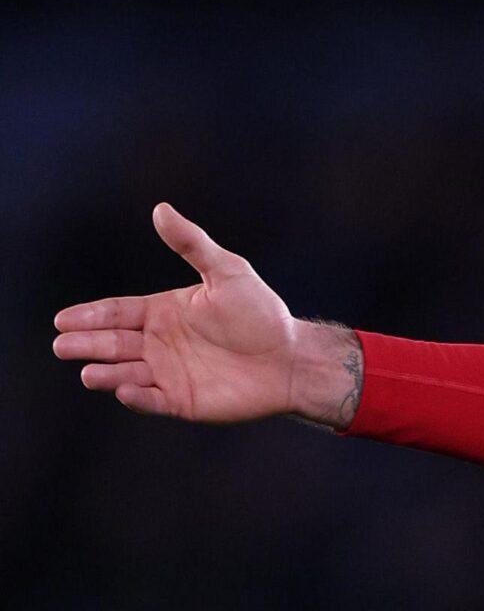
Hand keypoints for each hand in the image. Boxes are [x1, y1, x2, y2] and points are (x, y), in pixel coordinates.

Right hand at [52, 204, 342, 424]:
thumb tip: (161, 209)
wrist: (293, 357)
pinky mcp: (183, 401)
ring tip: (88, 372)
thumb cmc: (262, 314)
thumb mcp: (227, 272)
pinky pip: (153, 401)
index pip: (117, 313)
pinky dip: (138, 397)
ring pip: (126, 373)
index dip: (90, 316)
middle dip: (87, 344)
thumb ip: (192, 245)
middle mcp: (160, 343)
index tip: (63, 319)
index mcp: (163, 312)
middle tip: (62, 345)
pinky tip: (125, 390)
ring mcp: (169, 373)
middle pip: (113, 343)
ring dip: (106, 373)